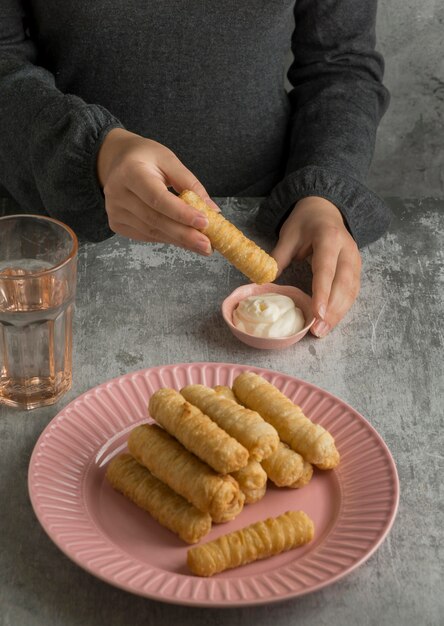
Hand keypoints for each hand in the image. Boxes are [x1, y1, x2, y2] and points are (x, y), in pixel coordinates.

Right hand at [97, 128, 218, 253]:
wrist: (117, 160)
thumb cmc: (145, 158)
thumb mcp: (169, 160)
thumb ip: (190, 183)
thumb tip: (213, 210)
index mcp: (130, 172)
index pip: (157, 198)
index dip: (181, 213)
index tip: (205, 222)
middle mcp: (117, 193)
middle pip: (155, 220)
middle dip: (184, 235)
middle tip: (208, 245)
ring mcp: (114, 211)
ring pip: (152, 232)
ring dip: (179, 241)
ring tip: (202, 246)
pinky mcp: (116, 223)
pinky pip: (147, 235)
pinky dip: (168, 239)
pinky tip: (185, 241)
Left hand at [271, 196, 360, 336]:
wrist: (325, 209)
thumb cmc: (304, 222)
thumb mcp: (288, 235)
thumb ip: (277, 258)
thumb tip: (262, 282)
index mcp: (329, 238)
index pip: (326, 269)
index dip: (323, 292)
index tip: (318, 313)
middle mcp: (347, 249)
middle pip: (343, 283)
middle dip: (333, 310)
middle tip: (319, 330)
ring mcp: (355, 259)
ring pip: (351, 290)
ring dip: (339, 313)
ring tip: (323, 331)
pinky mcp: (356, 269)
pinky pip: (353, 291)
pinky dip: (343, 308)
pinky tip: (331, 321)